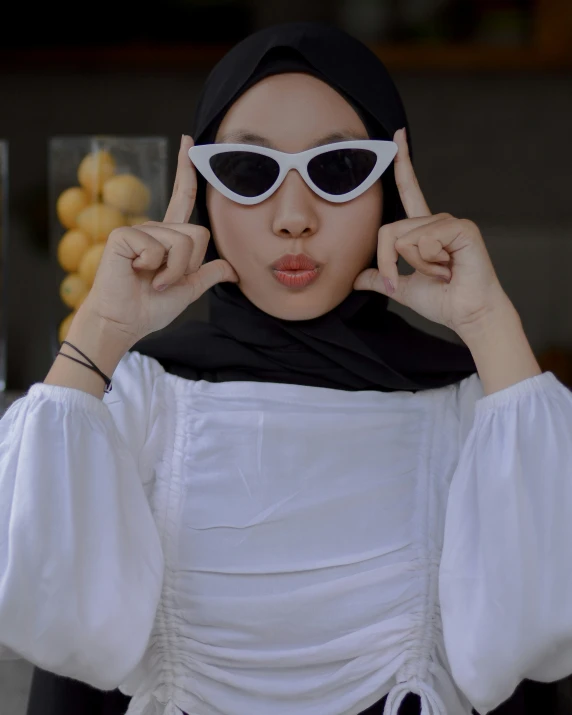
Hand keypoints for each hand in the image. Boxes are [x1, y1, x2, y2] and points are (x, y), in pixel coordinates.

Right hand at [80, 135, 238, 343]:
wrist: (124, 322)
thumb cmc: (150, 307)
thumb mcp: (189, 289)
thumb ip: (209, 274)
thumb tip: (233, 269)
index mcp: (168, 238)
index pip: (182, 198)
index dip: (186, 171)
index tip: (188, 141)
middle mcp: (154, 229)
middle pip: (197, 234)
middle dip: (189, 265)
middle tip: (165, 281)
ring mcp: (138, 231)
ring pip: (182, 242)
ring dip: (173, 271)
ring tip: (153, 281)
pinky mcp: (123, 237)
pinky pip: (159, 247)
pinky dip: (154, 268)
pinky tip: (137, 274)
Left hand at [353, 128, 510, 336]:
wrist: (467, 315)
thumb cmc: (443, 301)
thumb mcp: (402, 288)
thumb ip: (381, 278)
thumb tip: (357, 279)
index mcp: (424, 230)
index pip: (409, 191)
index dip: (402, 164)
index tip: (397, 135)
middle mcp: (437, 220)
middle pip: (388, 230)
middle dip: (392, 263)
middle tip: (423, 277)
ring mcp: (450, 222)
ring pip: (404, 238)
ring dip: (417, 265)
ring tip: (442, 272)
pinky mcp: (462, 228)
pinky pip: (423, 240)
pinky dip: (430, 261)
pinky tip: (450, 267)